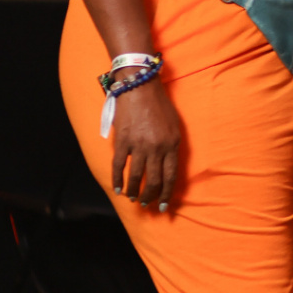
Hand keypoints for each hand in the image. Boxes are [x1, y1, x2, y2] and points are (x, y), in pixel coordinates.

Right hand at [109, 79, 180, 211]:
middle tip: (147, 204)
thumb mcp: (174, 125)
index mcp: (172, 144)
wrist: (140, 87)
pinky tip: (118, 189)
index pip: (170, 176)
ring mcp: (139, 145)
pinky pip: (119, 166)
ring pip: (136, 176)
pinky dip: (118, 180)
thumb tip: (167, 166)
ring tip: (133, 198)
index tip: (163, 205)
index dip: (166, 193)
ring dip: (134, 191)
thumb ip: (171, 145)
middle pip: (154, 180)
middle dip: (150, 196)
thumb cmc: (159, 105)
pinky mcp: (123, 141)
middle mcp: (157, 147)